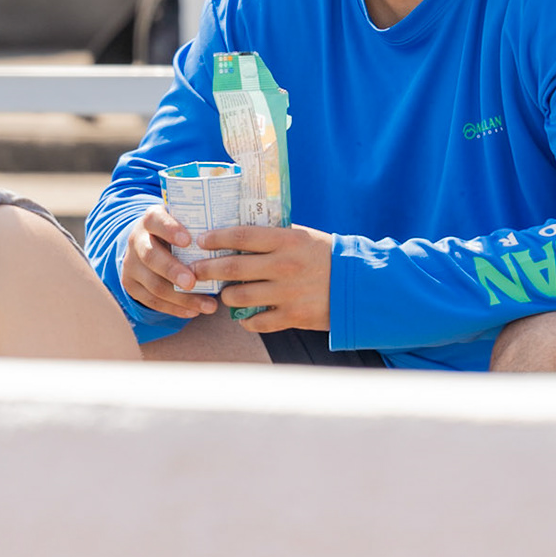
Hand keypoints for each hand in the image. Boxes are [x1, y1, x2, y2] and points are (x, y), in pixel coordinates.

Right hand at [121, 205, 219, 319]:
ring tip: (208, 306)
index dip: (170, 230)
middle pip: (151, 256)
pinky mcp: (131, 285)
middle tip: (193, 282)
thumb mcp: (184, 221)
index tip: (188, 240)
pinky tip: (194, 312)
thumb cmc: (177, 231)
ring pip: (153, 284)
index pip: (156, 220)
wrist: (148, 243)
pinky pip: (152, 301)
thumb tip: (237, 236)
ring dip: (181, 298)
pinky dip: (174, 308)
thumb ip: (201, 225)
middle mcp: (137, 240)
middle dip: (172, 271)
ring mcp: (131, 264)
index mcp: (151, 219)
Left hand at [190, 225, 333, 331]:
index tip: (201, 240)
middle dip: (207, 269)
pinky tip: (244, 316)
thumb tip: (239, 235)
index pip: (241, 236)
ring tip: (223, 294)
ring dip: (225, 296)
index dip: (216, 238)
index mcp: (287, 240)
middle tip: (195, 270)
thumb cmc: (327, 256)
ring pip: (238, 297)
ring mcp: (287, 293)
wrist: (360, 286)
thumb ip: (274, 237)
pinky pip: (257, 322)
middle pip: (232, 268)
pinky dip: (246, 320)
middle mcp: (284, 265)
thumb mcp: (304, 237)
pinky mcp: (293, 317)